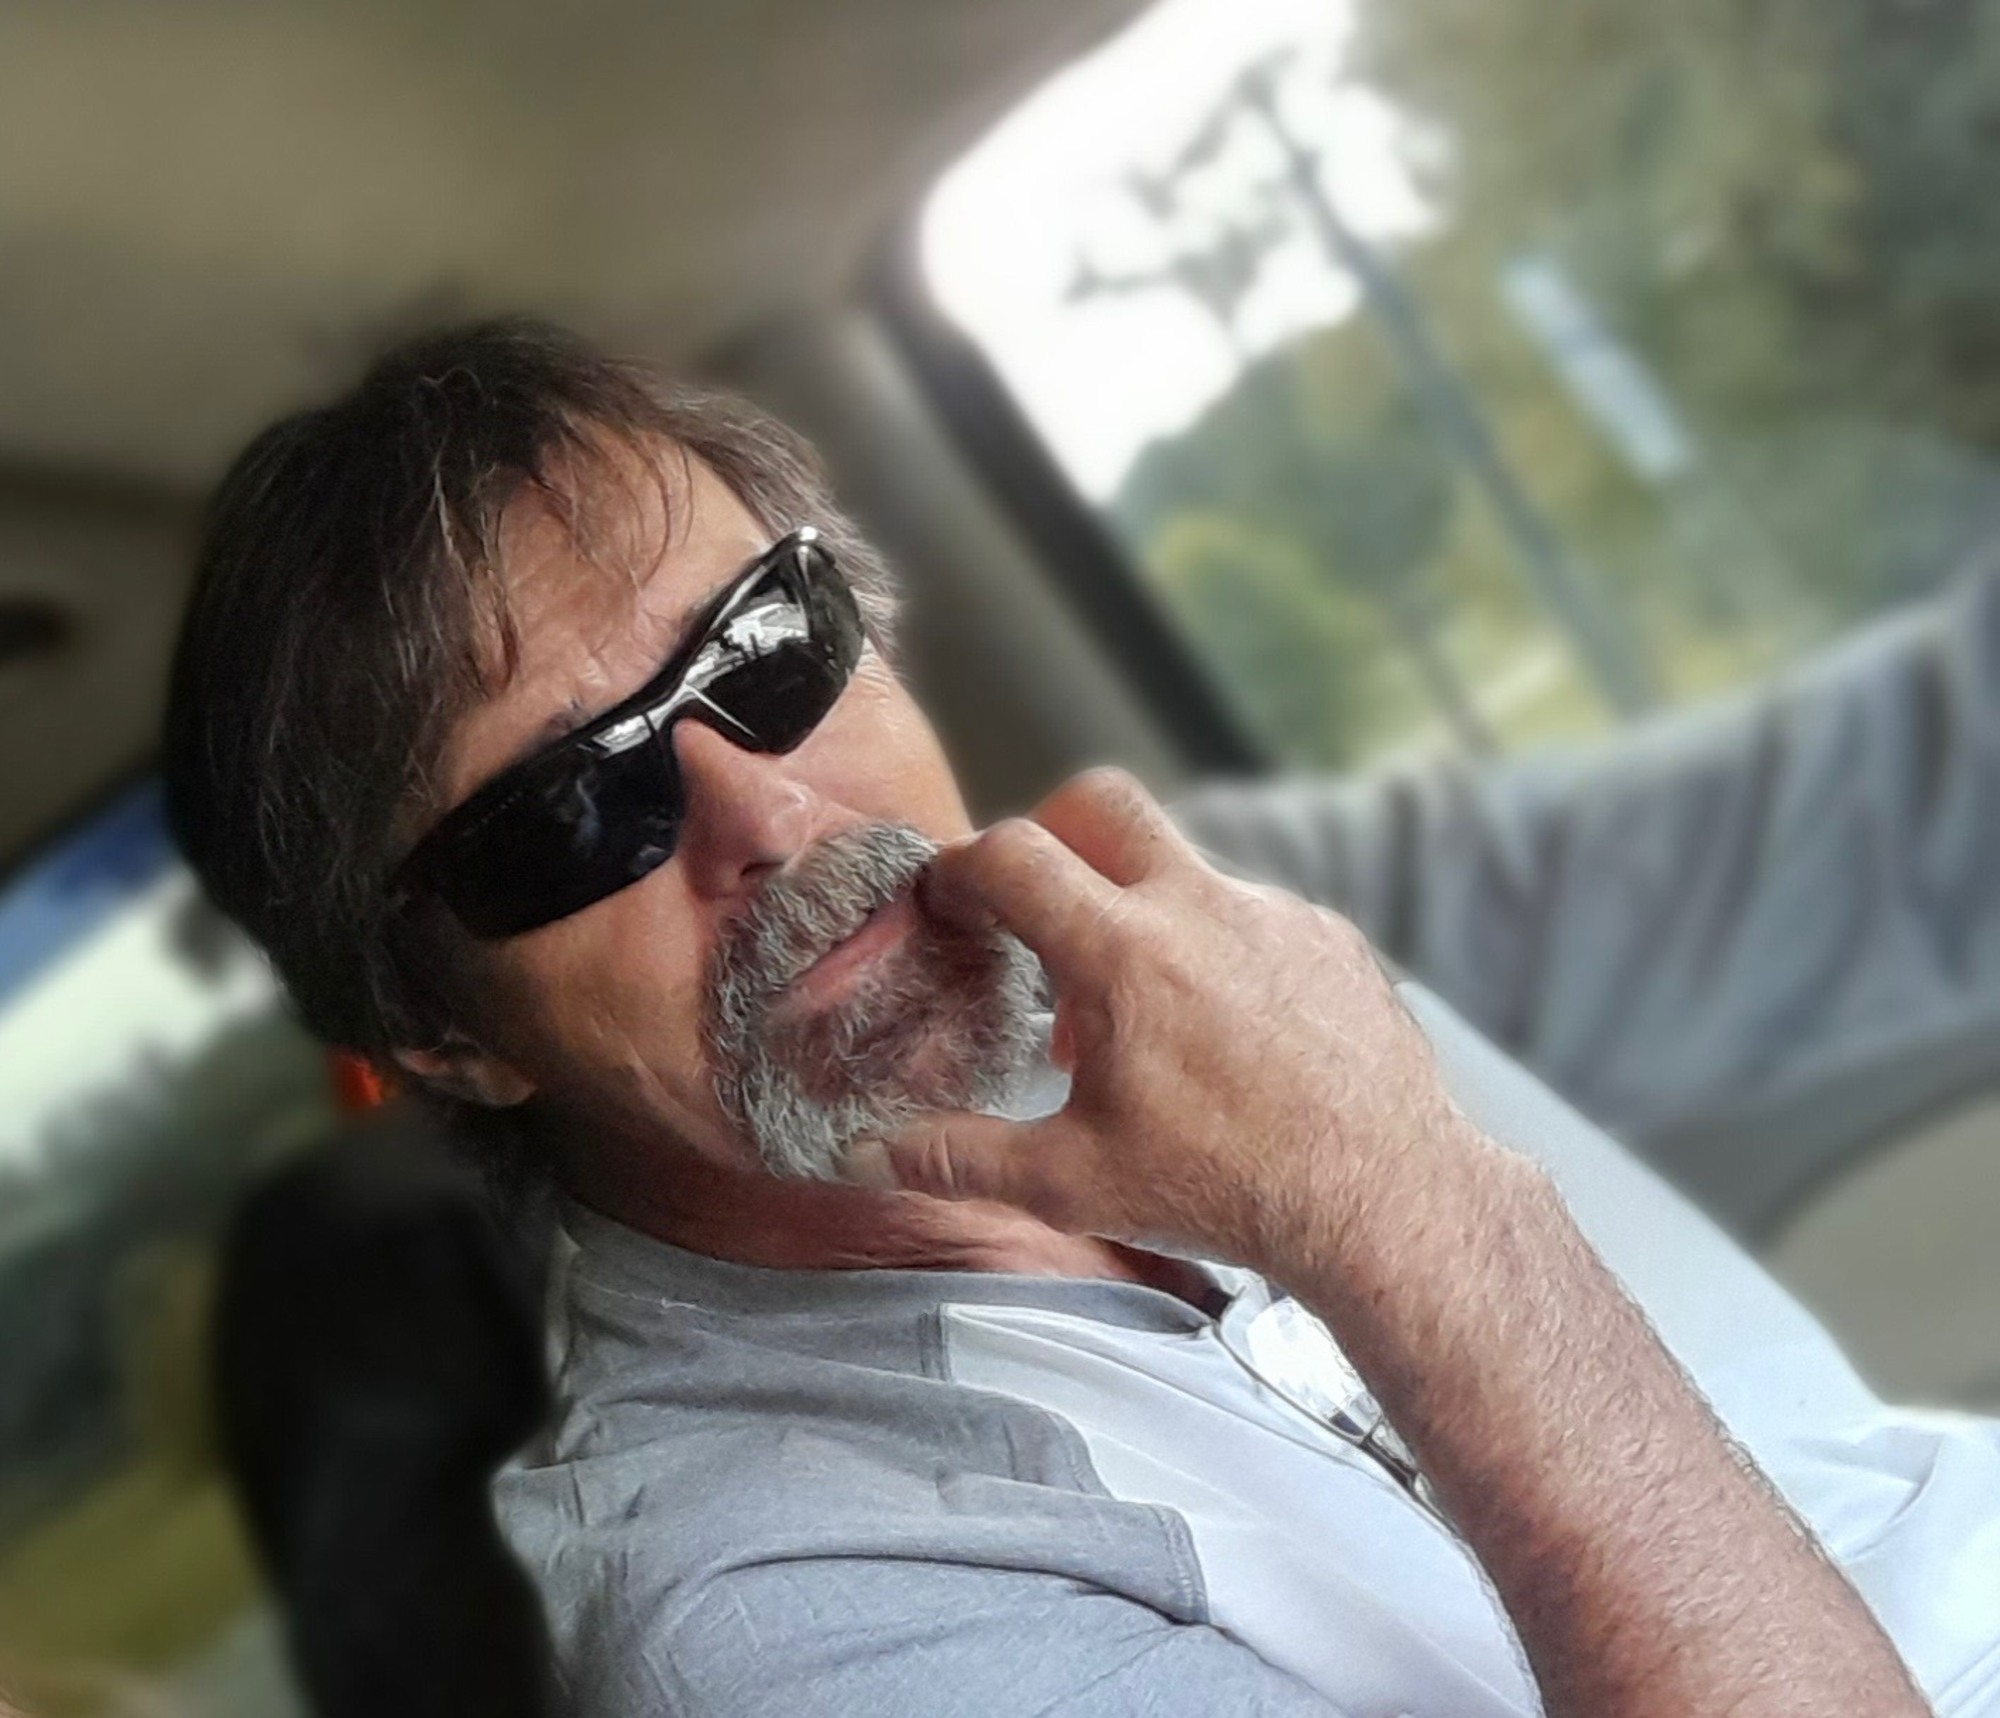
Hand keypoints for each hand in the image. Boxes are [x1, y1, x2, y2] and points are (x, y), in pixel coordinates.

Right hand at [853, 769, 1485, 1275]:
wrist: (1386, 1199)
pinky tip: (1224, 1032)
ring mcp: (1274, 913)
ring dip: (1141, 913)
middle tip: (1038, 898)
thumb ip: (961, 1159)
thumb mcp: (1074, 1185)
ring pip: (1183, 867)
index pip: (1014, 855)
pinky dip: (1216, 950)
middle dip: (1052, 830)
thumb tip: (874, 1155)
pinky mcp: (1330, 936)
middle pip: (1101, 801)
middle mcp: (1199, 908)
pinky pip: (1251, 914)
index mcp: (1123, 954)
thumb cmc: (1229, 1191)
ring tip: (1140, 1015)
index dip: (964, 864)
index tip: (952, 895)